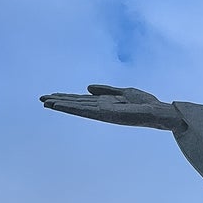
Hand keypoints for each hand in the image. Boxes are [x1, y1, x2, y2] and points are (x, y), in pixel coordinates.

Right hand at [40, 85, 183, 130]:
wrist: (160, 112)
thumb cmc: (147, 103)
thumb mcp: (125, 92)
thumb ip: (106, 90)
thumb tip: (87, 88)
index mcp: (106, 103)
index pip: (83, 101)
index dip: (67, 98)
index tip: (52, 97)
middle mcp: (103, 110)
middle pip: (77, 105)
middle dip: (60, 102)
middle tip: (41, 100)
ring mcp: (104, 113)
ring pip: (78, 108)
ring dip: (62, 105)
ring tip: (45, 103)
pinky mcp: (107, 114)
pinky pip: (87, 110)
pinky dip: (73, 107)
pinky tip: (63, 106)